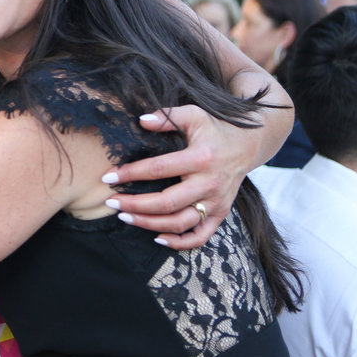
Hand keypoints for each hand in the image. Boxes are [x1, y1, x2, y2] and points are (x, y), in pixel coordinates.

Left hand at [102, 104, 259, 248]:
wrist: (248, 145)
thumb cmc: (214, 128)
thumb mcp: (193, 114)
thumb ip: (166, 117)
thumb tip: (140, 121)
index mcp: (200, 158)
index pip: (158, 169)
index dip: (131, 174)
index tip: (108, 177)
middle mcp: (209, 183)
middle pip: (167, 202)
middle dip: (135, 205)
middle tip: (111, 203)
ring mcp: (216, 202)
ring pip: (180, 223)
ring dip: (150, 224)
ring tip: (125, 218)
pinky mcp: (221, 214)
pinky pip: (201, 236)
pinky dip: (180, 243)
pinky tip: (157, 238)